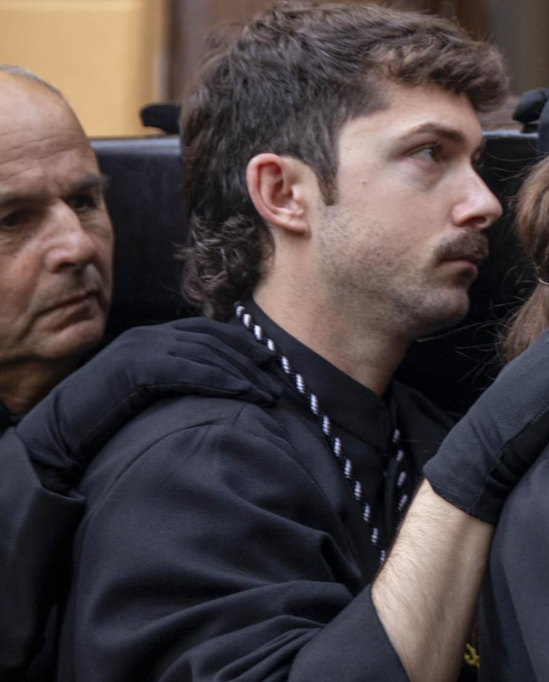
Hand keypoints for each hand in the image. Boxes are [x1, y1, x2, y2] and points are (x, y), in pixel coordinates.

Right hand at [16, 322, 276, 493]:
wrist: (59, 430)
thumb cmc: (103, 417)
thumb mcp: (143, 389)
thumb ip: (172, 377)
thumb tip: (213, 384)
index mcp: (150, 336)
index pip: (206, 330)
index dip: (240, 343)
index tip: (268, 360)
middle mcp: (149, 336)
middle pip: (212, 341)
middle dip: (249, 361)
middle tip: (277, 382)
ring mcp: (142, 349)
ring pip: (206, 355)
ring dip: (242, 375)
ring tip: (267, 396)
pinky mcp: (137, 368)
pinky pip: (190, 371)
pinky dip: (221, 381)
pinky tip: (244, 394)